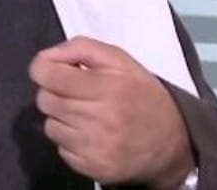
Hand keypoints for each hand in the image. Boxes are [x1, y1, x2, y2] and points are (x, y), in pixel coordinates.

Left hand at [28, 36, 194, 188]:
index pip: (48, 76)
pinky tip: (90, 134)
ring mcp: (94, 148)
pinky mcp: (93, 169)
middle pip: (45, 101)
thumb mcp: (121, 60)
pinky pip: (61, 150)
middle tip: (74, 93)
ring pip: (50, 126)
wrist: (174, 143)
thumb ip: (82, 48)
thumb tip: (47, 56)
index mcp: (107, 87)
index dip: (43, 68)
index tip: (51, 69)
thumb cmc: (144, 95)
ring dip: (61, 118)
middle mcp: (99, 119)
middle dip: (54, 92)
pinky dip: (70, 141)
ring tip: (85, 114)